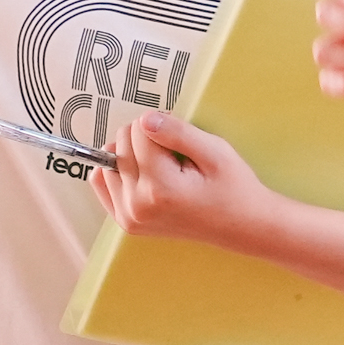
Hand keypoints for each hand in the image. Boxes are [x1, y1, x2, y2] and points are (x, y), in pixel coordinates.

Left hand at [90, 111, 275, 250]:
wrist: (241, 225)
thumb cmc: (233, 187)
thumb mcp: (215, 151)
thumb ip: (177, 132)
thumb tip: (145, 119)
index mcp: (160, 188)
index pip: (139, 131)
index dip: (163, 125)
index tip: (183, 139)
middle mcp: (137, 205)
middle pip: (122, 143)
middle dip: (147, 139)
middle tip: (176, 156)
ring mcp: (128, 217)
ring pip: (110, 159)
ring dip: (132, 154)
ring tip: (162, 168)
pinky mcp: (126, 222)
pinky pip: (102, 182)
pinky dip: (118, 170)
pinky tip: (142, 173)